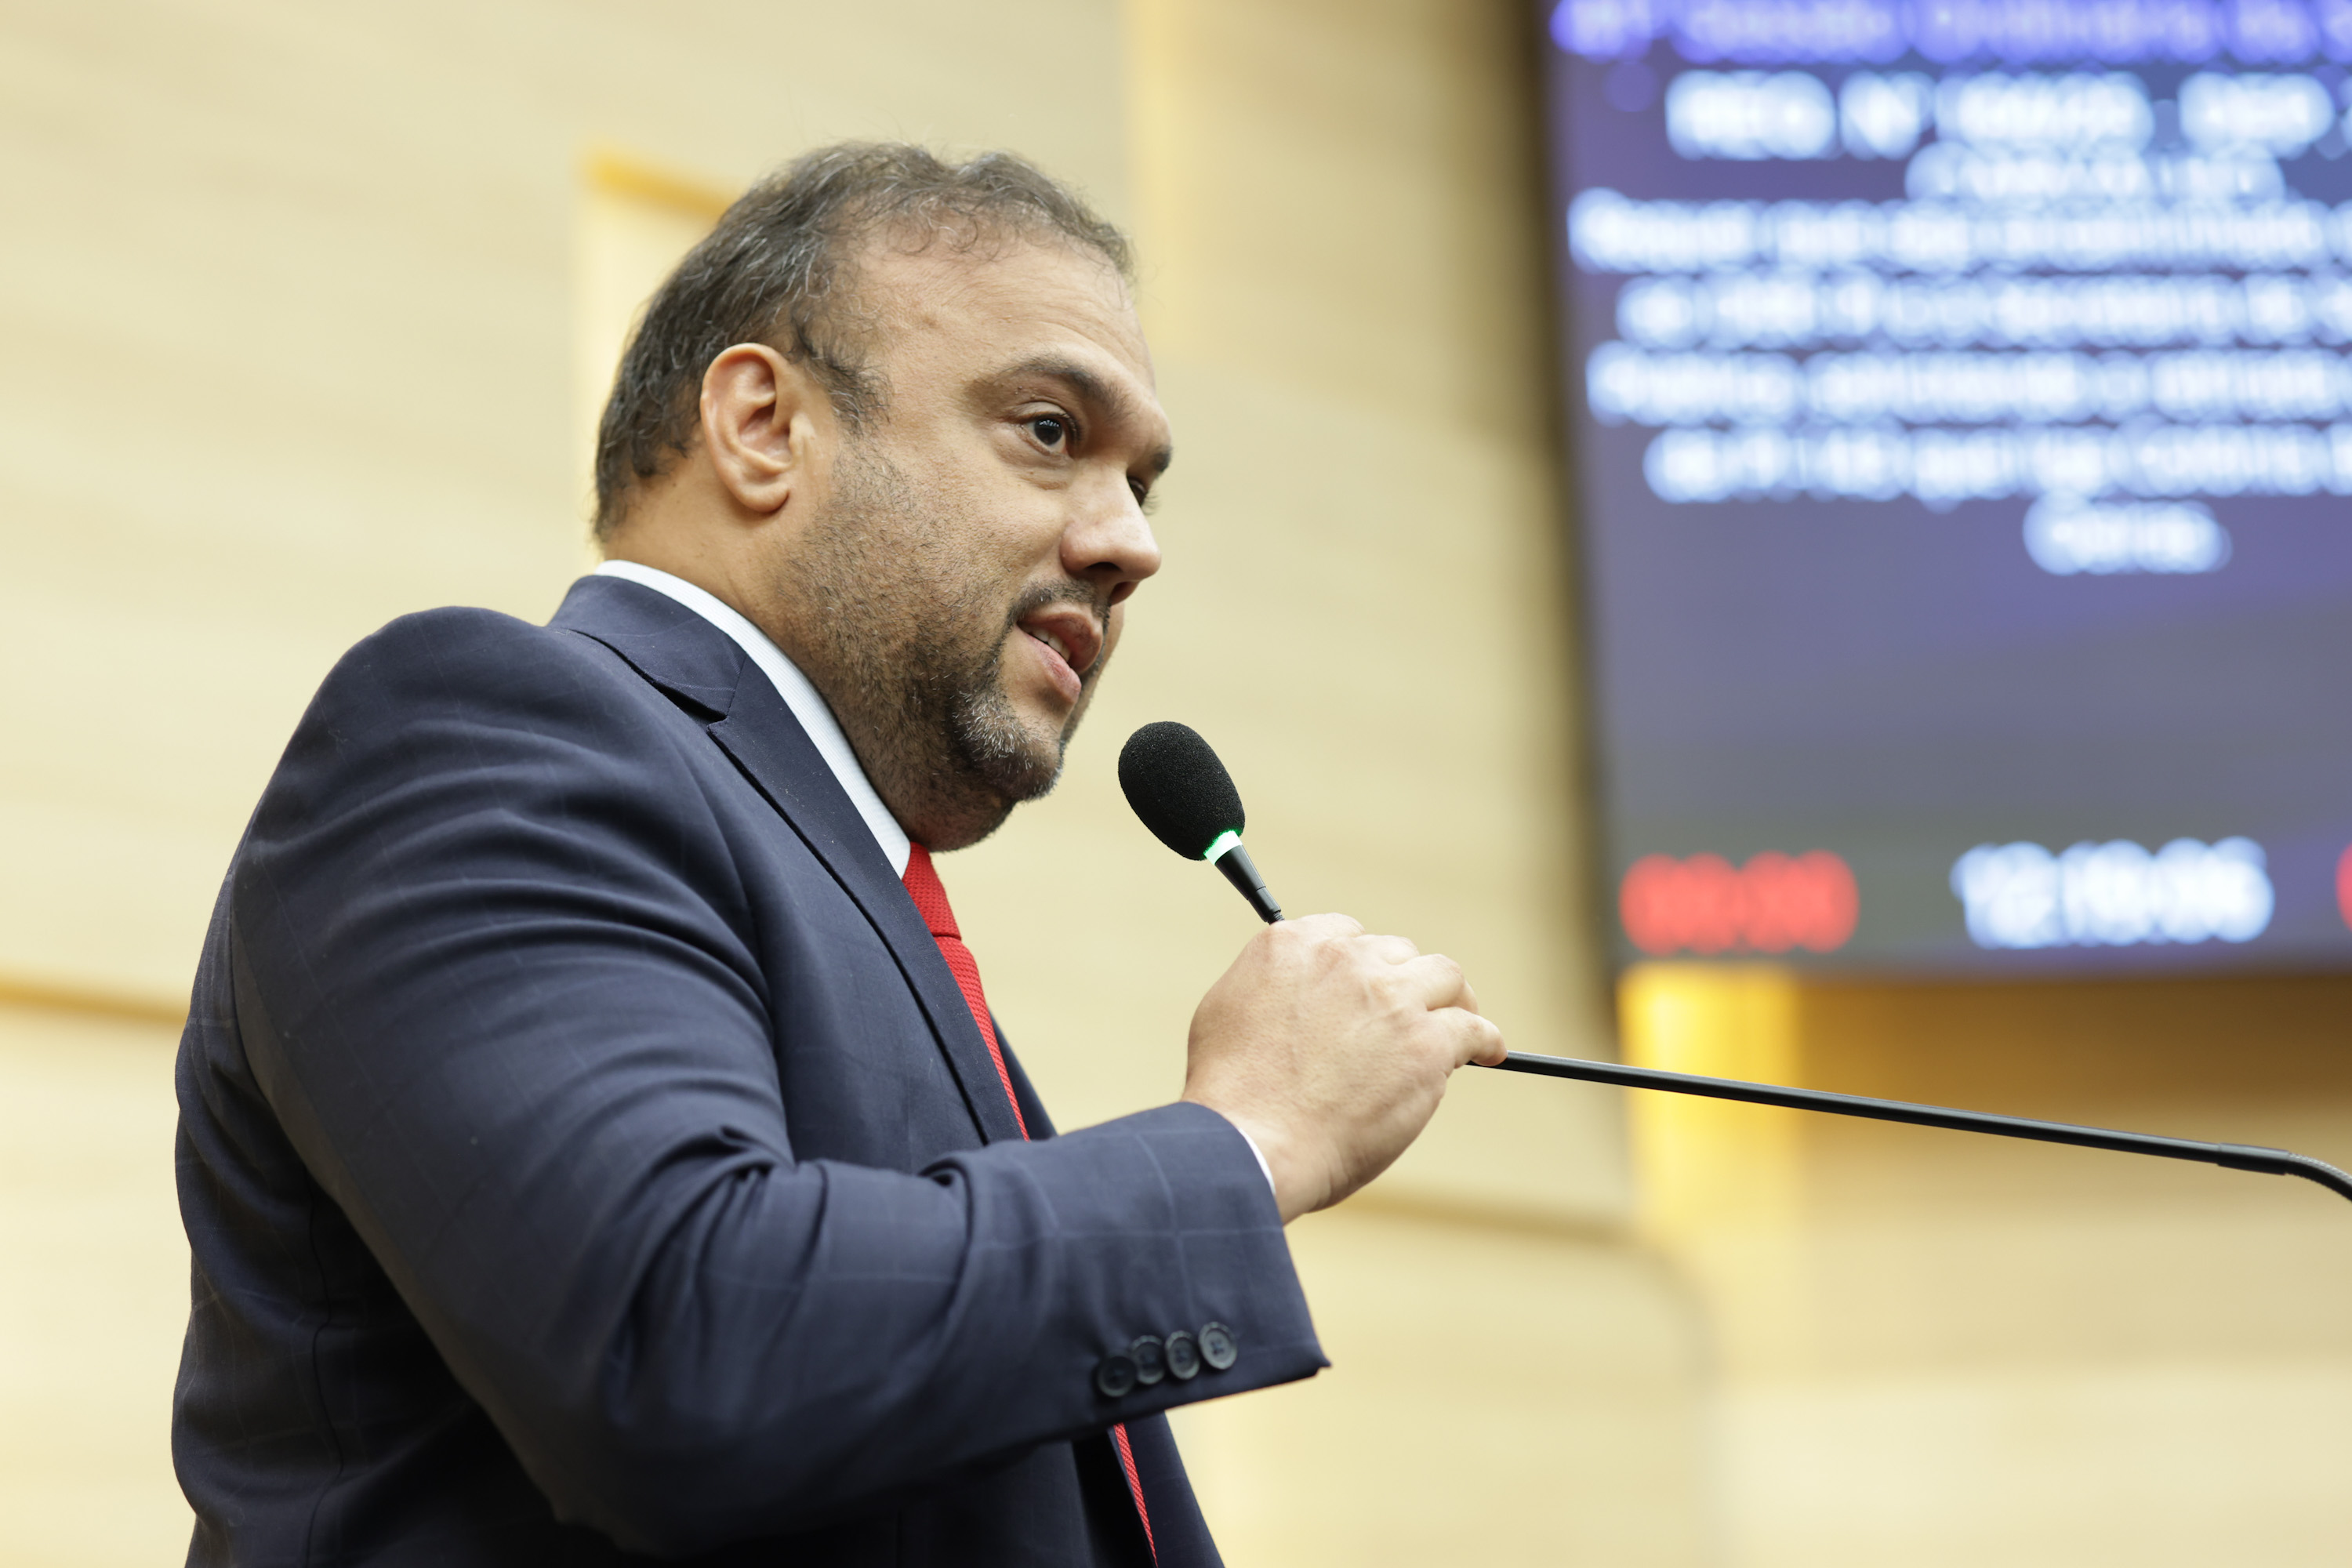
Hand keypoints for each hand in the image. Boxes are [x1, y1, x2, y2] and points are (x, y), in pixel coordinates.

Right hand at [1180, 913, 1504, 1222]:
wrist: (1252, 1142)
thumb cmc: (1231, 1095)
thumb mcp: (1227, 1009)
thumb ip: (1270, 985)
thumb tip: (1296, 993)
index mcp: (1293, 944)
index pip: (1348, 935)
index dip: (1364, 966)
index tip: (1372, 989)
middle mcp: (1345, 959)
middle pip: (1398, 952)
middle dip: (1404, 982)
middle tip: (1412, 1013)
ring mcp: (1391, 999)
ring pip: (1444, 976)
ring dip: (1452, 998)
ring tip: (1461, 1022)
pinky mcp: (1426, 1044)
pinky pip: (1474, 1029)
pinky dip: (1486, 1039)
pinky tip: (1490, 1051)